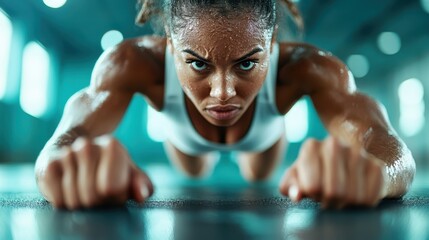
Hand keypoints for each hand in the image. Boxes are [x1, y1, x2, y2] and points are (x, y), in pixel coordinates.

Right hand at [36, 135, 152, 208]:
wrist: (75, 152)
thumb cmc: (108, 169)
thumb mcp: (129, 175)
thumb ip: (142, 185)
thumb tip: (140, 195)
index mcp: (111, 145)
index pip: (111, 188)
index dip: (114, 197)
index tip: (114, 191)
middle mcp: (87, 145)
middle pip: (92, 197)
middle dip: (97, 203)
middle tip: (98, 195)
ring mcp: (66, 153)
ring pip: (73, 200)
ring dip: (80, 203)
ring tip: (83, 191)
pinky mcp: (47, 164)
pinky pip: (57, 199)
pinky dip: (63, 202)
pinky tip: (68, 191)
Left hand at [279, 136, 386, 207]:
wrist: (347, 165)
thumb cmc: (315, 175)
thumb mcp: (297, 178)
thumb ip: (290, 186)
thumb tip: (297, 195)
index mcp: (311, 146)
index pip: (312, 187)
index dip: (313, 195)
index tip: (314, 192)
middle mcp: (334, 144)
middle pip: (333, 192)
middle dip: (329, 201)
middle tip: (328, 197)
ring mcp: (358, 153)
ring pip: (353, 197)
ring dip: (346, 204)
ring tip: (341, 195)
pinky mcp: (377, 165)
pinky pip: (370, 198)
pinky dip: (363, 203)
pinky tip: (357, 193)